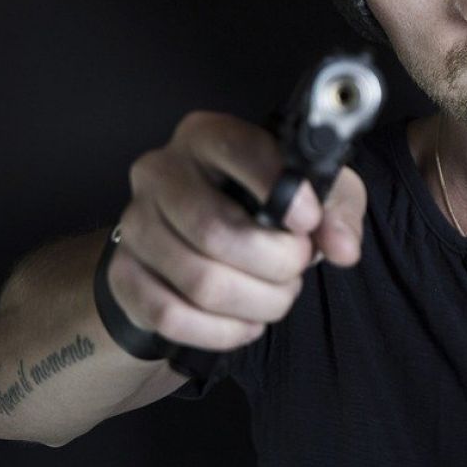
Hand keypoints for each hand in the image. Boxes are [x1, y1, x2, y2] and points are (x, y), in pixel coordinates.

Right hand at [104, 111, 366, 351]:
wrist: (203, 244)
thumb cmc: (264, 207)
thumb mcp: (313, 195)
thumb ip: (337, 211)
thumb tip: (343, 246)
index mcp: (206, 136)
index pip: (239, 150)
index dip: (282, 191)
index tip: (309, 222)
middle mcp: (160, 172)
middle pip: (215, 229)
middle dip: (274, 262)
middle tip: (297, 268)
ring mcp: (135, 224)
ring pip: (200, 281)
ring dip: (257, 301)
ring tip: (278, 296)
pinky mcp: (123, 274)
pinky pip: (172, 316)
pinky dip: (222, 330)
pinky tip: (247, 322)